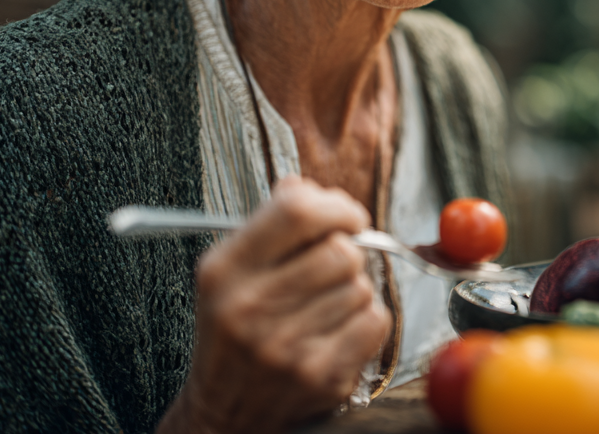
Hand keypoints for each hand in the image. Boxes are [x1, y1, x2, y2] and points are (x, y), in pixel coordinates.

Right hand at [157, 177, 390, 433]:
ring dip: (354, 289)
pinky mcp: (320, 377)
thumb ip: (271, 224)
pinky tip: (338, 330)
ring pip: (361, 286)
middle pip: (340, 251)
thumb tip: (308, 186)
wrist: (224, 413)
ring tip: (326, 305)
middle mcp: (249, 308)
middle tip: (335, 265)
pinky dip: (366, 321)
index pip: (296, 211)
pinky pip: (375, 322)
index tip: (347, 215)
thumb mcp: (231, 272)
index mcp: (224, 271)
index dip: (336, 205)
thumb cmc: (235, 330)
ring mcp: (285, 347)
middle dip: (348, 251)